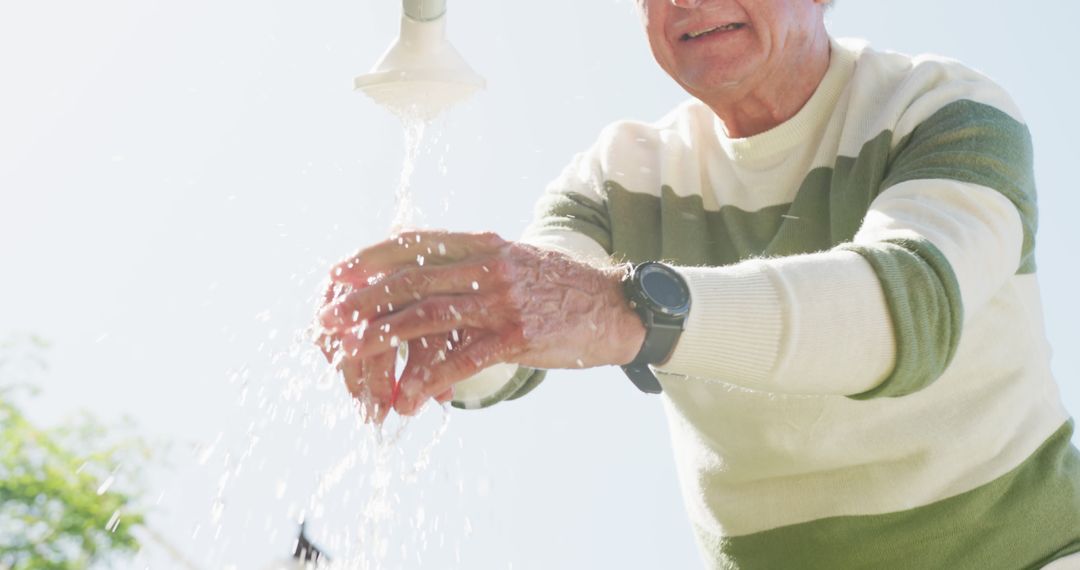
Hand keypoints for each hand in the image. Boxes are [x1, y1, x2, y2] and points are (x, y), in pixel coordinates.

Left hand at [317, 230, 645, 415]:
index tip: (338, 273)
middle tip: (329, 318)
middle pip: (410, 278)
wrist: (618, 305)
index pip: (414, 243)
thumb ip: (474, 264)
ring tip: (351, 355)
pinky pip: (463, 358)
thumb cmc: (562, 287)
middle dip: (362, 299)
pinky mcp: (518, 336)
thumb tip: (429, 274)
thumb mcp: (516, 261)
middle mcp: (488, 266)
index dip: (370, 257)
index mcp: (484, 245)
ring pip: (427, 316)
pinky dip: (430, 378)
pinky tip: (407, 396)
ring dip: (382, 338)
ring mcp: (503, 300)